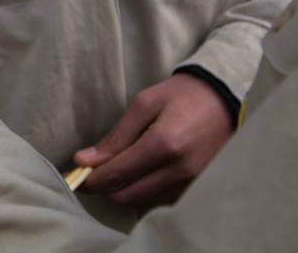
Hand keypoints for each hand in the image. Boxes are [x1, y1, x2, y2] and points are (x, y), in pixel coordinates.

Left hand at [75, 73, 232, 206]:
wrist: (225, 98)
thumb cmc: (180, 95)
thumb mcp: (143, 104)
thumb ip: (115, 136)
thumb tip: (85, 159)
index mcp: (164, 144)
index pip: (117, 174)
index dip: (91, 179)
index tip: (73, 174)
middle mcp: (180, 169)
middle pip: (127, 195)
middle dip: (103, 187)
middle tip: (88, 173)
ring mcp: (192, 182)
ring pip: (143, 202)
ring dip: (121, 191)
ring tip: (110, 170)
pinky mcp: (198, 187)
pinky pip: (161, 200)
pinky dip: (142, 192)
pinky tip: (134, 175)